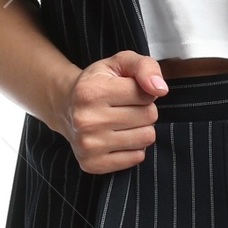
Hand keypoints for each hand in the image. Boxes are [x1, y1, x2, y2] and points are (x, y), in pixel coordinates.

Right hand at [54, 49, 167, 173]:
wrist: (66, 107)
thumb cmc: (99, 83)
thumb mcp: (120, 63)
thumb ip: (145, 67)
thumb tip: (160, 90)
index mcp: (92, 91)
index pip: (146, 95)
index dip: (143, 91)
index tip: (127, 91)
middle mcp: (86, 120)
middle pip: (149, 117)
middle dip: (143, 110)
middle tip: (124, 107)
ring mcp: (88, 145)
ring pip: (146, 138)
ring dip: (140, 129)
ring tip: (121, 122)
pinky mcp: (93, 164)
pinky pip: (137, 158)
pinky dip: (133, 148)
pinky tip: (117, 137)